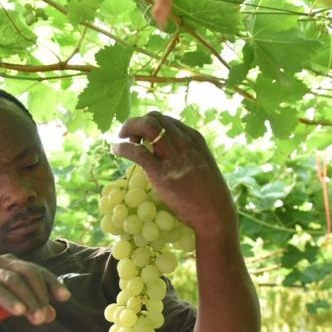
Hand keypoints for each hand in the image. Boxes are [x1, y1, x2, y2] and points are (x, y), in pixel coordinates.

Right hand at [0, 255, 70, 325]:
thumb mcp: (3, 302)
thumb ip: (25, 305)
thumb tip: (50, 315)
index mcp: (10, 264)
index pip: (36, 271)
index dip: (52, 283)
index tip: (65, 298)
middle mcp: (0, 262)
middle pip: (29, 273)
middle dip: (41, 295)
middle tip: (47, 315)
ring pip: (14, 281)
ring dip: (28, 300)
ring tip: (38, 317)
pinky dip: (8, 299)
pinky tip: (18, 311)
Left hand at [110, 112, 235, 234]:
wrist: (215, 214)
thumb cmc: (210, 196)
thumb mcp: (203, 167)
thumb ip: (188, 157)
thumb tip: (172, 158)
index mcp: (194, 139)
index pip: (167, 121)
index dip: (150, 125)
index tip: (142, 137)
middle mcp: (184, 142)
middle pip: (155, 118)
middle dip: (138, 123)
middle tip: (129, 137)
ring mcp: (173, 156)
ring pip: (147, 126)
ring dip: (130, 127)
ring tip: (122, 139)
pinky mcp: (161, 173)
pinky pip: (137, 152)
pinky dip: (123, 147)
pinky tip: (116, 150)